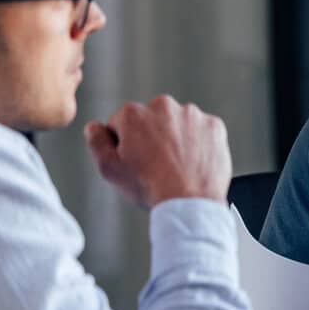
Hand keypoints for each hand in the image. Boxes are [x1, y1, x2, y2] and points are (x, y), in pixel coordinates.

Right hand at [83, 95, 231, 208]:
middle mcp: (163, 106)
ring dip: (177, 138)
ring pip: (179, 124)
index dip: (125, 144)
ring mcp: (192, 115)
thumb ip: (96, 141)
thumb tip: (94, 128)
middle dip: (152, 136)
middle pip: (152, 120)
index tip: (135, 160)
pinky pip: (203, 131)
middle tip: (156, 164)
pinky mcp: (214, 126)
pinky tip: (193, 162)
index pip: (122, 123)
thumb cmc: (150, 187)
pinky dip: (199, 143)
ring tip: (176, 165)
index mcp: (134, 114)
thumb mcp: (109, 168)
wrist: (189, 203)